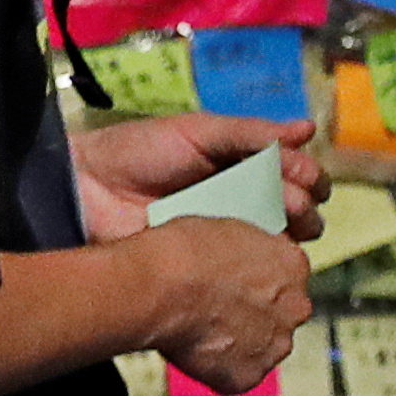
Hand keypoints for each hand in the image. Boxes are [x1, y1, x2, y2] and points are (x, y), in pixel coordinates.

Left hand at [73, 110, 325, 246]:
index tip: (302, 173)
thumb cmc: (139, 150)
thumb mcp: (197, 132)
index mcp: (244, 167)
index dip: (308, 175)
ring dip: (292, 231)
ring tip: (277, 218)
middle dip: (305, 205)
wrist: (87, 186)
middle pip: (301, 212)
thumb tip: (308, 128)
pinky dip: (261, 257)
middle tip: (290, 200)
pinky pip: (248, 266)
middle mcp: (244, 202)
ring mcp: (229, 234)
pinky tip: (257, 248)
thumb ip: (250, 133)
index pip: (298, 175)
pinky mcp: (212, 263)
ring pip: (282, 242)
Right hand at [144, 216, 313, 395]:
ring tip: (199, 324)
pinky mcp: (250, 374)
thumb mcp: (224, 227)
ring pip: (261, 343)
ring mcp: (276, 344)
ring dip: (238, 338)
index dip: (257, 276)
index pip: (286, 272)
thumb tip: (239, 258)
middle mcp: (295, 306)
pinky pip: (237, 371)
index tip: (235, 278)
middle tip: (216, 303)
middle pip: (281, 311)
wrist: (158, 289)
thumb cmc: (181, 254)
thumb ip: (247, 248)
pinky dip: (218, 364)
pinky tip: (193, 345)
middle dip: (254, 311)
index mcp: (292, 264)